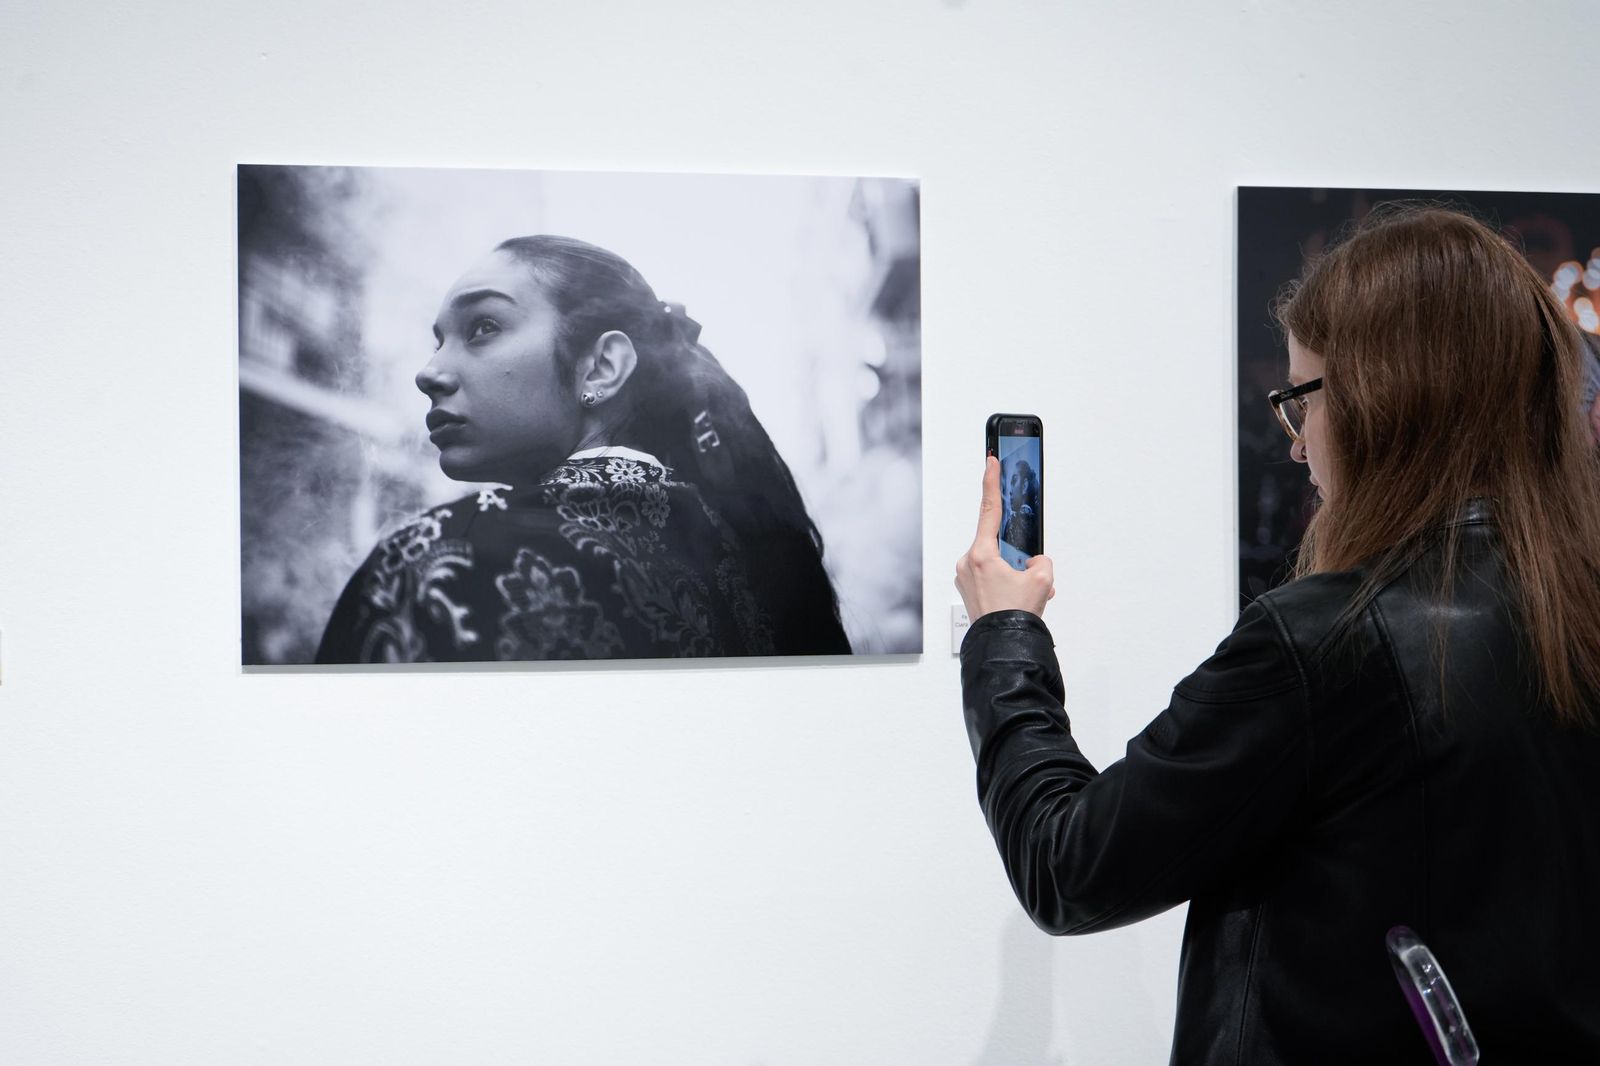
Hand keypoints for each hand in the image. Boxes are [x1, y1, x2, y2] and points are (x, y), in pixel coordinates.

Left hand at [954, 455, 1054, 620]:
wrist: (1002, 647)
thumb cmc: (1015, 617)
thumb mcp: (1042, 580)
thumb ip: (1040, 560)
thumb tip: (1031, 562)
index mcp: (982, 555)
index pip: (989, 509)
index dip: (991, 482)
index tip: (990, 461)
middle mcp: (968, 563)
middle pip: (998, 543)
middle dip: (1017, 555)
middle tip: (1028, 575)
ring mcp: (965, 577)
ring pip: (996, 562)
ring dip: (1013, 572)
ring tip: (1024, 594)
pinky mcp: (967, 589)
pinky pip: (990, 576)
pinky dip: (1006, 582)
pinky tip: (1016, 598)